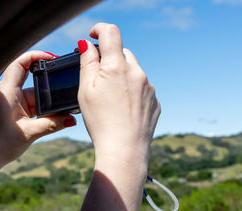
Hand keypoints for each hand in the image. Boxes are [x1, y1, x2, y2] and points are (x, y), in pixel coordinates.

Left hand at [0, 51, 75, 167]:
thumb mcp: (29, 134)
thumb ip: (52, 124)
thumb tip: (71, 119)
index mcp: (7, 93)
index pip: (20, 64)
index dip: (36, 56)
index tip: (53, 58)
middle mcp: (8, 94)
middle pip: (33, 82)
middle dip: (50, 89)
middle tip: (65, 93)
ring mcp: (10, 102)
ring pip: (34, 96)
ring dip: (47, 104)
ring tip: (61, 112)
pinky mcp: (13, 111)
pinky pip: (31, 105)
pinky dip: (42, 111)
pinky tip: (53, 118)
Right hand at [78, 23, 160, 164]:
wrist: (124, 150)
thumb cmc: (101, 122)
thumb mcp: (85, 91)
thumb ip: (87, 63)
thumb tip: (87, 45)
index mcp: (117, 66)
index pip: (110, 33)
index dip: (99, 29)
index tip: (93, 35)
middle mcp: (137, 72)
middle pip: (123, 53)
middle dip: (110, 60)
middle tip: (99, 79)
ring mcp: (149, 87)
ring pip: (133, 71)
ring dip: (122, 77)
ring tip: (112, 101)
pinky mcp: (155, 101)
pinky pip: (142, 88)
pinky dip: (132, 92)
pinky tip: (123, 110)